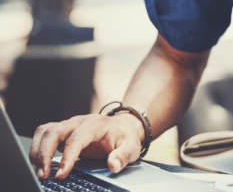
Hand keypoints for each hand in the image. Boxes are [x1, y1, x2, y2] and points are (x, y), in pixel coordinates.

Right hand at [29, 113, 143, 179]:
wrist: (122, 128)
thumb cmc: (125, 137)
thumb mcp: (131, 147)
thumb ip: (123, 156)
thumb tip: (114, 165)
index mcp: (96, 124)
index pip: (77, 138)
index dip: (67, 156)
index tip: (61, 173)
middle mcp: (80, 121)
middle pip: (55, 132)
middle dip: (45, 153)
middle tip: (44, 175)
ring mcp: (70, 124)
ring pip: (46, 131)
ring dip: (38, 151)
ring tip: (39, 171)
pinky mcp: (64, 130)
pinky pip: (44, 134)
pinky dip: (38, 147)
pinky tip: (39, 163)